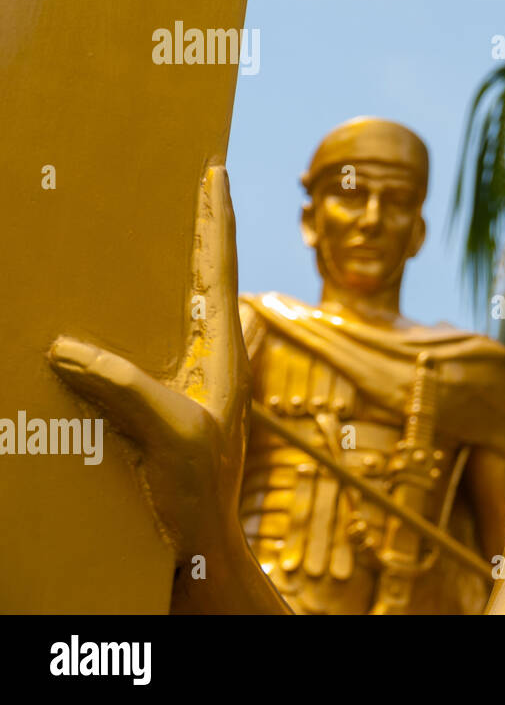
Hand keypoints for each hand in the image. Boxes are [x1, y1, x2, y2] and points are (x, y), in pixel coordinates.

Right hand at [48, 165, 249, 565]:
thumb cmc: (198, 491)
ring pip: (180, 307)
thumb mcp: (170, 434)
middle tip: (189, 182)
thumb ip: (127, 387)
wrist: (199, 545)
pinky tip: (115, 313)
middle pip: (205, 275)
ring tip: (153, 229)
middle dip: (198, 228)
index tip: (217, 172)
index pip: (221, 268)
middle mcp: (214, 355)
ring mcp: (193, 377)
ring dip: (170, 268)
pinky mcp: (169, 402)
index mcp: (224, 352)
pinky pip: (150, 345)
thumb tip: (68, 347)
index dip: (217, 219)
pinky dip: (139, 318)